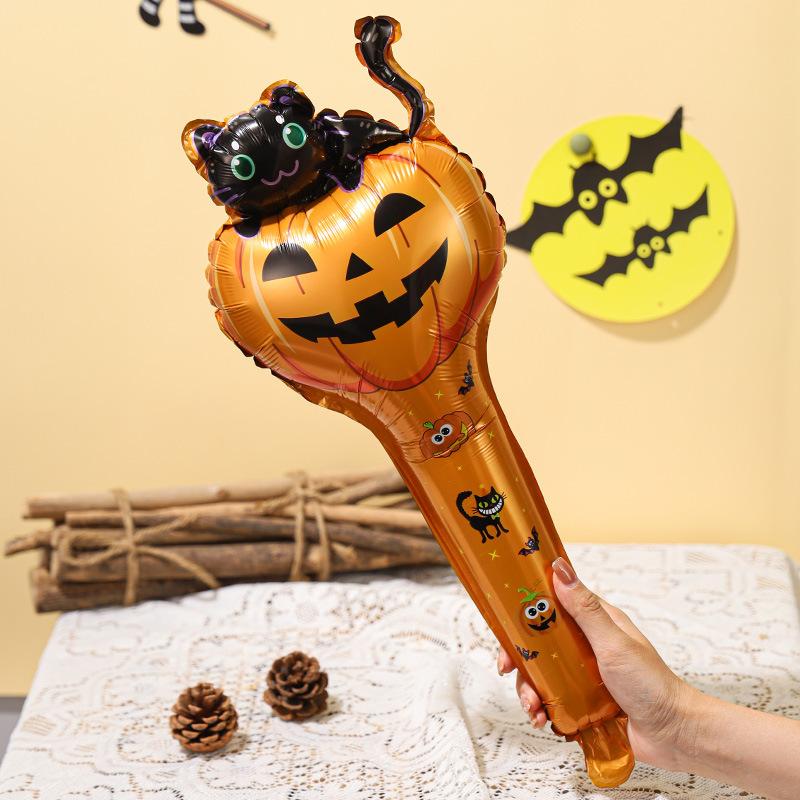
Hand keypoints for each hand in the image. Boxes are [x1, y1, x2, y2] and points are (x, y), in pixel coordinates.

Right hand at [497, 557, 699, 770]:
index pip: (553, 607)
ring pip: (542, 675)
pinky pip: (552, 701)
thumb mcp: (614, 643)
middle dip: (521, 659)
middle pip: (539, 643)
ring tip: (533, 708)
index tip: (507, 625)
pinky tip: (543, 720)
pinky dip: (542, 710)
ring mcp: (583, 675)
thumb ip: (585, 609)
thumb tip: (560, 569)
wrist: (674, 736)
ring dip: (530, 690)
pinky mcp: (583, 703)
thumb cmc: (652, 684)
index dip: (525, 613)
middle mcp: (587, 646)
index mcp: (595, 623)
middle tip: (509, 671)